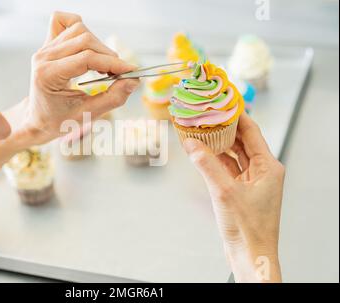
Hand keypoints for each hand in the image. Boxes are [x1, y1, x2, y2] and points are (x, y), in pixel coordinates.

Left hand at [9, 12, 139, 144]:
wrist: (38, 119)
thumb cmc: (59, 120)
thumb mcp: (87, 115)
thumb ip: (112, 98)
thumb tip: (133, 82)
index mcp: (48, 75)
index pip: (87, 59)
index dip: (113, 63)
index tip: (131, 71)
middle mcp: (44, 57)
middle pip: (85, 40)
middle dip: (108, 55)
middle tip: (120, 73)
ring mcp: (45, 48)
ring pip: (78, 29)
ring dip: (98, 44)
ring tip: (104, 65)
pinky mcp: (48, 44)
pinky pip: (64, 22)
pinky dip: (80, 28)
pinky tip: (88, 45)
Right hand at [183, 113, 284, 282]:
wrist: (250, 254)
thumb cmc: (247, 228)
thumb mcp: (224, 191)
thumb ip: (206, 165)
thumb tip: (190, 144)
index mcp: (268, 166)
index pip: (251, 132)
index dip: (236, 115)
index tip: (222, 103)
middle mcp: (262, 171)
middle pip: (241, 141)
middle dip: (223, 129)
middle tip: (206, 116)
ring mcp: (251, 182)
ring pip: (233, 155)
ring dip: (217, 145)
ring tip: (200, 131)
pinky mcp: (240, 191)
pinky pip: (227, 169)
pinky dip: (215, 161)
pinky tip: (202, 153)